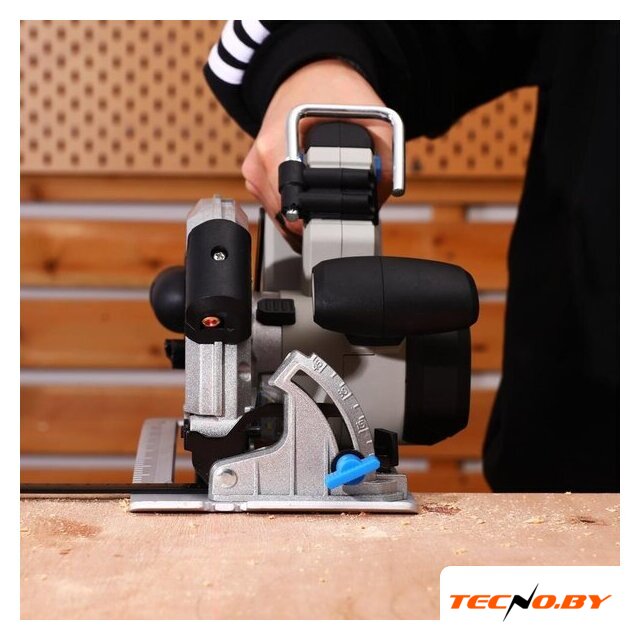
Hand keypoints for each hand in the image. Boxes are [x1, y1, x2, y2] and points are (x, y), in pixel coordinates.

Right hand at [242, 59, 392, 249]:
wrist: (309, 73)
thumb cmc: (334, 93)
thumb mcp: (373, 120)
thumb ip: (386, 161)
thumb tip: (384, 197)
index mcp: (278, 148)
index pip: (295, 211)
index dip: (323, 222)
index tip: (343, 221)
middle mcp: (260, 162)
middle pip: (288, 220)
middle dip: (317, 223)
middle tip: (342, 213)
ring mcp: (254, 170)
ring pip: (280, 218)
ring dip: (305, 220)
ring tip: (328, 203)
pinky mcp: (256, 175)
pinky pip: (275, 208)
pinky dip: (296, 210)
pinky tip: (313, 199)